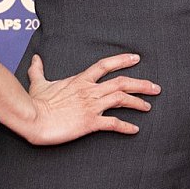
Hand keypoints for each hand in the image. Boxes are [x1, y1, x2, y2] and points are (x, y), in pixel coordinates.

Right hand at [16, 52, 159, 144]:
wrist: (33, 118)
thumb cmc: (36, 102)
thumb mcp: (38, 82)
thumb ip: (39, 70)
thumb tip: (36, 58)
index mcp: (80, 79)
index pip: (105, 65)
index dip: (122, 60)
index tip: (136, 58)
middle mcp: (90, 90)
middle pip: (122, 82)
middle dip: (141, 84)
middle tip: (156, 87)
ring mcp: (92, 106)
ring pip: (122, 100)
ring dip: (138, 103)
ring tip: (148, 106)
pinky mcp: (90, 122)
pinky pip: (113, 124)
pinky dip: (126, 127)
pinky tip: (135, 130)